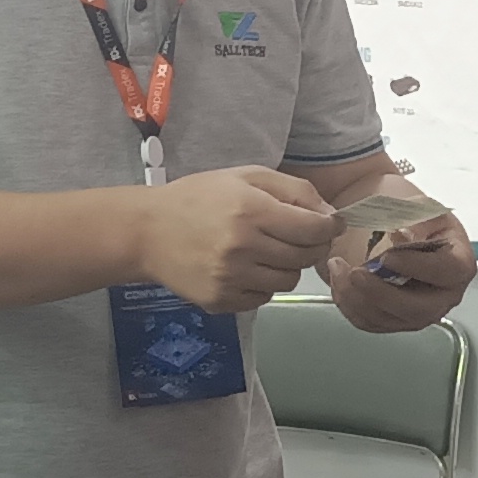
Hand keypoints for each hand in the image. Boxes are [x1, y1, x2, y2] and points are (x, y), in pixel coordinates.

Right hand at [134, 167, 339, 313]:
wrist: (147, 232)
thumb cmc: (199, 198)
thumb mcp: (245, 177)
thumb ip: (293, 189)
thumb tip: (330, 214)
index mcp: (250, 211)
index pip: (313, 229)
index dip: (329, 227)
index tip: (330, 224)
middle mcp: (242, 247)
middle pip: (304, 257)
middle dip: (311, 246)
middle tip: (300, 236)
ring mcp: (230, 278)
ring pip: (287, 281)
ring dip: (287, 266)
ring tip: (268, 250)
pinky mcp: (220, 301)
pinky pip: (263, 298)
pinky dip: (263, 284)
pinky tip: (247, 267)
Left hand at [324, 208, 472, 332]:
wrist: (393, 224)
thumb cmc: (411, 215)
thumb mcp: (420, 206)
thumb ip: (415, 219)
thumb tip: (402, 236)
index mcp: (458, 262)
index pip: (447, 271)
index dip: (417, 266)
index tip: (388, 256)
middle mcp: (443, 294)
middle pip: (419, 308)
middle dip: (382, 293)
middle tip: (356, 273)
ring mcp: (419, 311)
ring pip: (390, 319)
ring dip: (358, 298)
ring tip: (338, 269)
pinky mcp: (395, 320)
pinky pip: (370, 322)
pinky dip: (349, 305)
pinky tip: (339, 281)